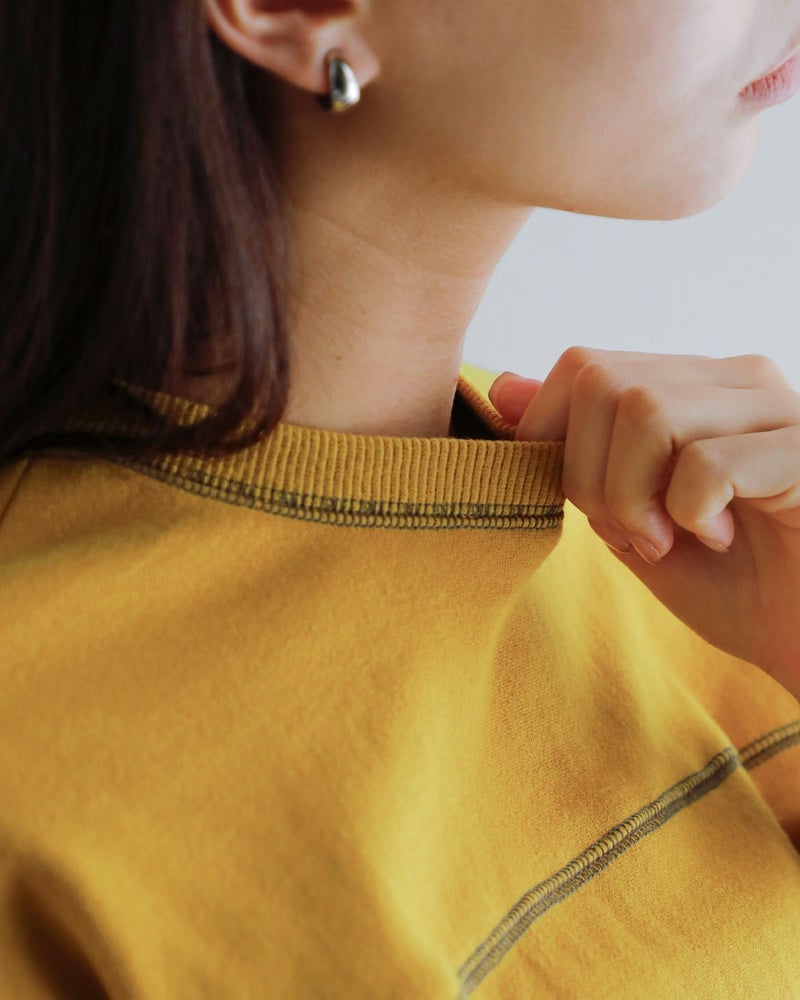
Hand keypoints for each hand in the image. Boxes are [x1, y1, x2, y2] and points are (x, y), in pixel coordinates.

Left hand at [488, 348, 799, 700]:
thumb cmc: (729, 585)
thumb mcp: (628, 521)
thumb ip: (574, 456)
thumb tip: (504, 386)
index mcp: (693, 388)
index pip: (584, 366)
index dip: (556, 441)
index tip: (591, 510)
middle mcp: (736, 380)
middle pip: (602, 380)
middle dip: (589, 475)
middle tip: (635, 535)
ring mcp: (778, 409)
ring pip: (646, 410)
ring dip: (634, 497)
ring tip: (672, 540)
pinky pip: (708, 461)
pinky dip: (692, 513)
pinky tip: (723, 538)